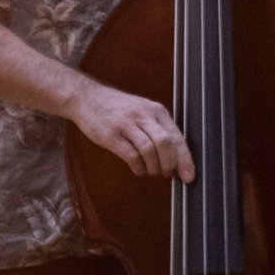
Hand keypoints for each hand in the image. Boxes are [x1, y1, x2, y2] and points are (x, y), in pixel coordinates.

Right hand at [72, 84, 193, 181]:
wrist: (87, 97)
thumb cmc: (116, 108)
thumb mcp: (142, 110)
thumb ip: (157, 128)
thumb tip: (175, 156)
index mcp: (155, 110)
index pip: (176, 136)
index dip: (185, 159)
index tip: (188, 176)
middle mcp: (142, 115)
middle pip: (165, 144)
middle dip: (169, 165)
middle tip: (167, 174)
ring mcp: (125, 124)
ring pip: (149, 151)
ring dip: (153, 167)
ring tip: (150, 171)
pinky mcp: (110, 135)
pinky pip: (131, 155)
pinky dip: (138, 167)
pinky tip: (138, 169)